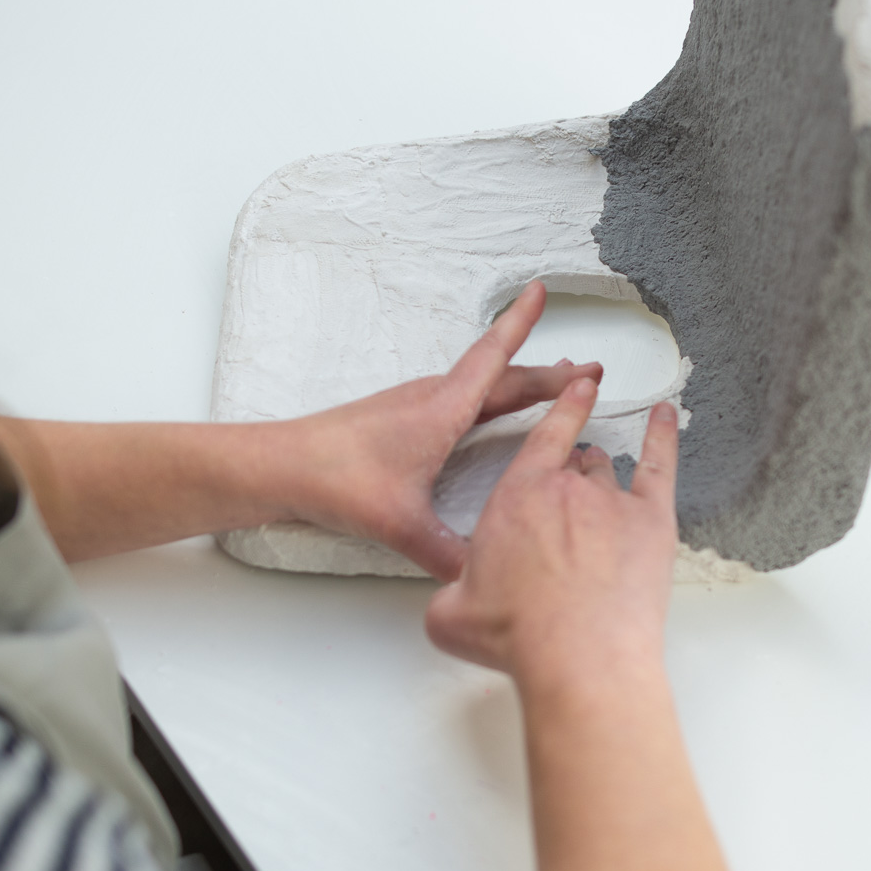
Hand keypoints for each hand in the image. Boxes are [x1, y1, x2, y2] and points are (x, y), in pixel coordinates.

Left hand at [279, 281, 602, 579]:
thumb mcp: (400, 525)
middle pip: (501, 375)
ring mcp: (415, 406)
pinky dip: (491, 398)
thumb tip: (483, 578)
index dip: (522, 326)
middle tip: (588, 368)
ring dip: (520, 381)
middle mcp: (432, 399)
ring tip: (552, 381)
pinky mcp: (402, 420)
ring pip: (482, 386)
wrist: (281, 467)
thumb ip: (447, 555)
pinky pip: (462, 399)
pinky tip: (490, 413)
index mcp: (442, 411)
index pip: (494, 359)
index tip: (541, 291)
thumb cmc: (335, 480)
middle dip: (548, 371)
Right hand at [425, 380, 680, 687]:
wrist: (579, 656)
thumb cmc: (518, 634)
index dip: (562, 410)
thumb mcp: (452, 614)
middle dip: (570, 472)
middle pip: (574, 462)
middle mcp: (566, 489)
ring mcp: (613, 501)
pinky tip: (666, 416)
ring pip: (608, 472)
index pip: (543, 438)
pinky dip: (664, 435)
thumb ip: (450, 591)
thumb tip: (451, 597)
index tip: (573, 389)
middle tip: (566, 499)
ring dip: (602, 473)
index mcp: (517, 497)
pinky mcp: (651, 522)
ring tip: (600, 481)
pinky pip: (660, 465)